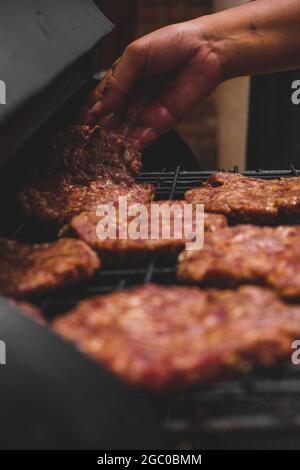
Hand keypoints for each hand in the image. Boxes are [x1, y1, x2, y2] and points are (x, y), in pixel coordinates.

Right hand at [79, 20, 222, 148]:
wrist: (206, 51)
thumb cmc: (173, 43)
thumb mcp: (136, 56)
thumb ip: (117, 82)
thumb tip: (101, 107)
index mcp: (122, 79)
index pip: (99, 101)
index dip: (88, 114)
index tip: (77, 127)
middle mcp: (132, 98)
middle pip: (110, 120)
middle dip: (98, 133)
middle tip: (86, 145)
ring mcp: (146, 111)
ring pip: (124, 132)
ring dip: (113, 143)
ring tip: (101, 152)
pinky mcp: (161, 123)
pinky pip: (143, 138)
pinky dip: (132, 146)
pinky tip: (122, 151)